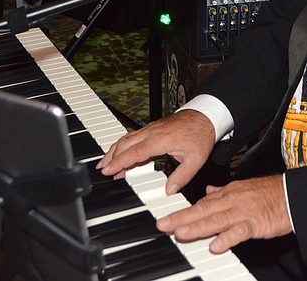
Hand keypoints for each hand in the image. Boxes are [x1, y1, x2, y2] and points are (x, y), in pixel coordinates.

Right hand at [97, 110, 214, 193]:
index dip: (119, 162)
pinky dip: (122, 145)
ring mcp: (151, 129)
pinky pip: (132, 136)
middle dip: (111, 158)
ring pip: (126, 138)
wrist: (205, 116)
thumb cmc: (200, 135)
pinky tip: (120, 152)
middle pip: (125, 144)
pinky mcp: (152, 128)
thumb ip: (182, 176)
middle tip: (102, 170)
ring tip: (105, 163)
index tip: (108, 171)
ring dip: (114, 150)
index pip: (134, 152)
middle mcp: (152, 132)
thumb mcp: (196, 159)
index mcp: (160, 140)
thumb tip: (170, 190)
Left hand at [155, 175, 291, 253]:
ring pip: (216, 220)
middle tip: (163, 225)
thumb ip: (223, 191)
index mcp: (228, 193)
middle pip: (203, 210)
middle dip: (181, 218)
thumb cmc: (269, 193)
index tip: (167, 218)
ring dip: (198, 226)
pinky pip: (239, 231)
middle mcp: (232, 201)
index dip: (184, 211)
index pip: (202, 203)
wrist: (292, 194)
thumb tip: (208, 191)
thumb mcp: (243, 188)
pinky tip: (216, 246)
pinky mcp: (256, 223)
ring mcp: (243, 212)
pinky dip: (227, 238)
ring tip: (181, 233)